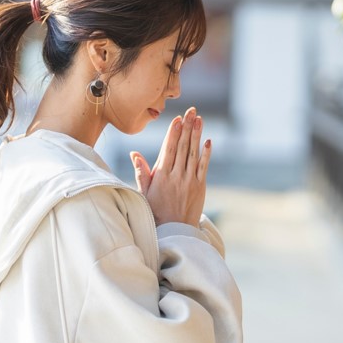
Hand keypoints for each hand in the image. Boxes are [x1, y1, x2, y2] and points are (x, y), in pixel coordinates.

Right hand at [129, 107, 210, 226]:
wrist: (173, 230)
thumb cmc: (156, 210)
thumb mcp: (144, 192)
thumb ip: (141, 172)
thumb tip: (134, 153)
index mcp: (161, 176)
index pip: (168, 149)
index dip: (173, 133)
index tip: (177, 119)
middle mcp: (176, 176)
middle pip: (182, 146)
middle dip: (187, 127)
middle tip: (191, 111)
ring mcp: (189, 180)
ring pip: (193, 153)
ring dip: (197, 135)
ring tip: (199, 119)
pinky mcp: (200, 186)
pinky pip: (203, 166)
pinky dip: (206, 153)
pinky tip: (208, 141)